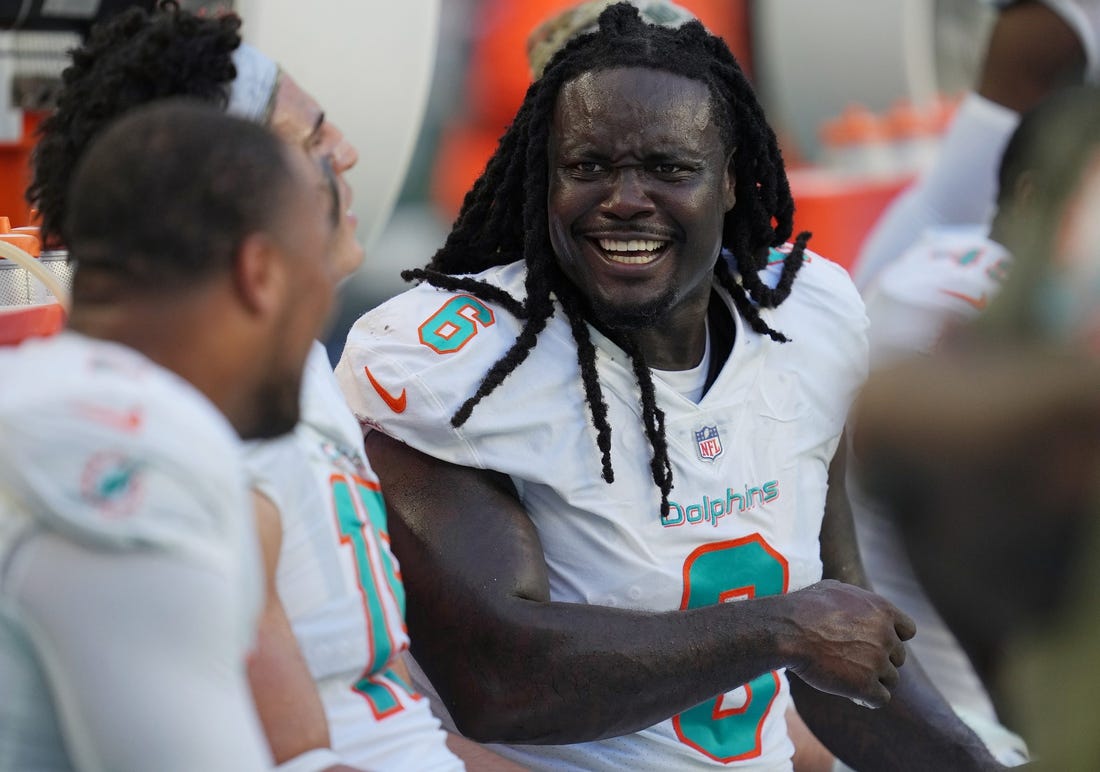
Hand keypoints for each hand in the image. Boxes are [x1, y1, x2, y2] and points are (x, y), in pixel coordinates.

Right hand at [781, 580, 914, 708]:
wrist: (788, 630)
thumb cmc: (804, 607)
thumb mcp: (835, 590)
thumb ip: (857, 600)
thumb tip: (858, 602)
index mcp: (883, 611)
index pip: (908, 631)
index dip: (893, 638)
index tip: (875, 642)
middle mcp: (886, 636)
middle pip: (898, 658)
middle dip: (880, 660)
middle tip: (854, 661)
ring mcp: (878, 662)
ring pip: (890, 680)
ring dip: (873, 680)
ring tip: (849, 678)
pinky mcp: (866, 685)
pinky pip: (880, 699)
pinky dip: (868, 699)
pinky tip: (854, 695)